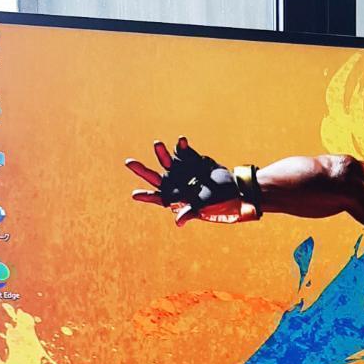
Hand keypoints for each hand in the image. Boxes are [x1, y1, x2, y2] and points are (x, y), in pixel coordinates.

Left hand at [126, 137, 244, 225]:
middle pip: (154, 177)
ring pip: (166, 161)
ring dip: (161, 153)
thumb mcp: (205, 208)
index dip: (146, 197)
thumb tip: (178, 222)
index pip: (157, 198)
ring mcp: (182, 170)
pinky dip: (180, 146)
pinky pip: (182, 152)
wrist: (235, 189)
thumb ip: (191, 212)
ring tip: (157, 144)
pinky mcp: (191, 159)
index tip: (135, 195)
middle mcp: (175, 183)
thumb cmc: (219, 204)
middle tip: (128, 163)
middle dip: (142, 170)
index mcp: (176, 198)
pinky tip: (181, 141)